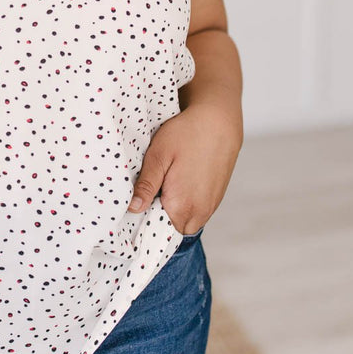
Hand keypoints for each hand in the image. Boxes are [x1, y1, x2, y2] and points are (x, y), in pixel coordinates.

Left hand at [128, 104, 241, 235]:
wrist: (218, 122)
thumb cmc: (186, 134)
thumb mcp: (158, 156)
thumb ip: (146, 186)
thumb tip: (133, 209)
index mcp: (181, 206)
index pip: (156, 232)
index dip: (144, 221)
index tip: (136, 207)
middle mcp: (199, 212)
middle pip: (171, 230)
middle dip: (158, 218)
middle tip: (149, 194)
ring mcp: (210, 206)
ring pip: (185, 222)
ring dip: (173, 212)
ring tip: (165, 186)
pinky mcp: (216, 198)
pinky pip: (197, 212)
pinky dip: (186, 205)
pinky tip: (179, 184)